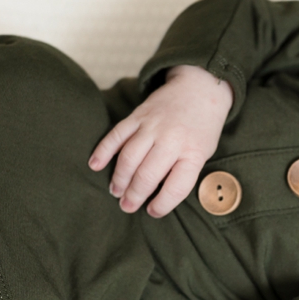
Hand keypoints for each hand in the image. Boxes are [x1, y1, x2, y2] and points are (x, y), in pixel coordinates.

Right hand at [88, 65, 232, 216]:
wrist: (199, 88)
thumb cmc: (202, 127)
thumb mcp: (203, 152)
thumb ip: (183, 171)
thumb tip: (155, 195)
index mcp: (193, 152)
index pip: (176, 187)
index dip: (162, 205)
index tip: (152, 211)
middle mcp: (172, 139)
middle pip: (147, 175)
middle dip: (134, 195)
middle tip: (127, 206)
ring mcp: (153, 126)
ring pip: (129, 157)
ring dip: (119, 178)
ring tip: (116, 191)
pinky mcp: (138, 115)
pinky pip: (116, 135)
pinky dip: (103, 150)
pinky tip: (95, 165)